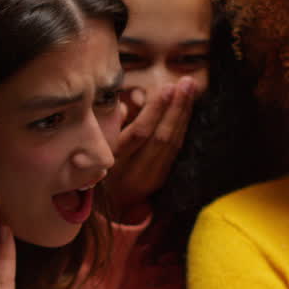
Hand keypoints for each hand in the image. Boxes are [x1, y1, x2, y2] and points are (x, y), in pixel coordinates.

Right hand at [106, 77, 199, 221]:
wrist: (111, 205)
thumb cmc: (99, 168)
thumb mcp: (98, 149)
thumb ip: (111, 127)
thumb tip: (126, 107)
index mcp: (116, 160)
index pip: (140, 134)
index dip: (155, 111)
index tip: (166, 89)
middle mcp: (137, 169)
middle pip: (162, 137)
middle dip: (176, 108)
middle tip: (186, 83)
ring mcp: (153, 175)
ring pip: (173, 142)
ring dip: (183, 113)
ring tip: (191, 88)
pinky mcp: (164, 176)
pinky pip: (177, 147)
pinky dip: (183, 126)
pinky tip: (188, 108)